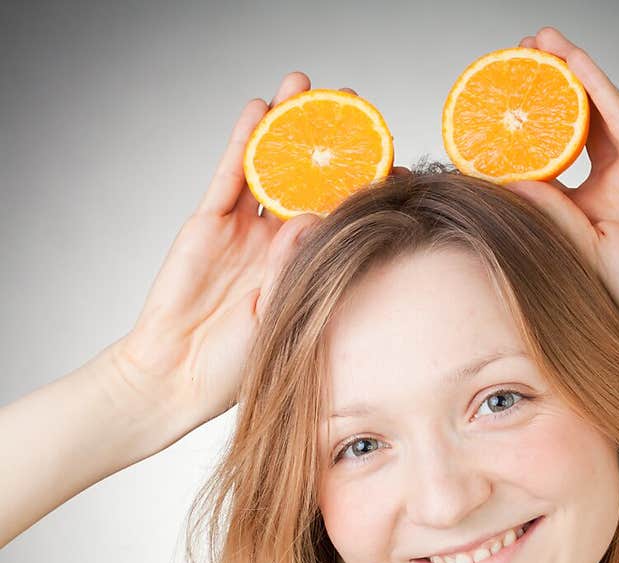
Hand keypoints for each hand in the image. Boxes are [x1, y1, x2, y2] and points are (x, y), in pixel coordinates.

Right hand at [115, 73, 408, 429]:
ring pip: (269, 165)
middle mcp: (276, 242)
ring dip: (286, 124)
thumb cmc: (234, 366)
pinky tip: (260, 109)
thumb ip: (294, 267)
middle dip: (329, 141)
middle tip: (354, 103)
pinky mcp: (208, 222)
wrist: (177, 376)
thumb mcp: (280, 316)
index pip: (338, 218)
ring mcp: (243, 229)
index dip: (362, 190)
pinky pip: (229, 173)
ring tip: (305, 86)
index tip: (396, 166)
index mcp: (303, 268)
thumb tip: (312, 217)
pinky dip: (243, 139)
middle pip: (307, 179)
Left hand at [506, 28, 618, 358]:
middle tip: (508, 67)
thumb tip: (508, 181)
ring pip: (588, 112)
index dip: (514, 148)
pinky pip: (617, 112)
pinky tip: (572, 58)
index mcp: (578, 220)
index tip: (483, 126)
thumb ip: (549, 213)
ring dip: (563, 75)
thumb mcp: (580, 253)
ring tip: (535, 44)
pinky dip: (594, 83)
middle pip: (561, 133)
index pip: (538, 174)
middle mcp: (599, 190)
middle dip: (537, 99)